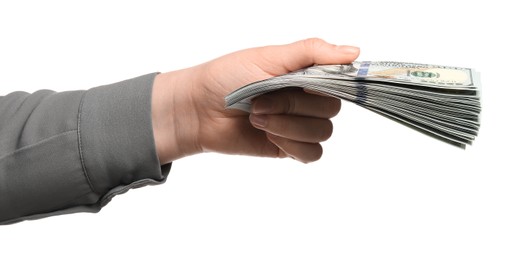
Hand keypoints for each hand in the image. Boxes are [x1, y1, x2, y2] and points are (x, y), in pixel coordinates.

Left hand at [151, 38, 359, 163]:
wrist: (198, 110)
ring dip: (289, 126)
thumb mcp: (269, 57)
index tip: (309, 85)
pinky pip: (312, 153)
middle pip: (331, 109)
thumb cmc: (227, 77)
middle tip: (261, 101)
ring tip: (258, 118)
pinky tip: (268, 136)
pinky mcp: (289, 147)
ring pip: (323, 132)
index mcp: (305, 74)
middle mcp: (306, 99)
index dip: (332, 84)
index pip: (340, 80)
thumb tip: (354, 52)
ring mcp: (299, 125)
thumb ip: (311, 53)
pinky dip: (292, 145)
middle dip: (295, 105)